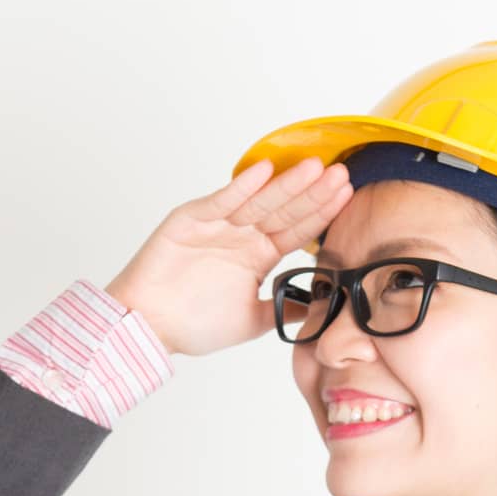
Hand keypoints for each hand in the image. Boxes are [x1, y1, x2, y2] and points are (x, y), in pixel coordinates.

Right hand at [104, 156, 352, 358]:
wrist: (149, 327)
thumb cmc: (192, 325)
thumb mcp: (251, 321)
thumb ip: (284, 309)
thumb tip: (321, 308)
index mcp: (257, 256)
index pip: (297, 230)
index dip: (321, 214)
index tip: (347, 197)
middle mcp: (242, 236)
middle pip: (284, 210)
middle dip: (313, 193)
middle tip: (341, 174)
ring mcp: (219, 224)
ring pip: (259, 201)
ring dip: (286, 184)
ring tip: (314, 168)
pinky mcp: (193, 219)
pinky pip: (222, 201)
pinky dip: (242, 187)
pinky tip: (265, 171)